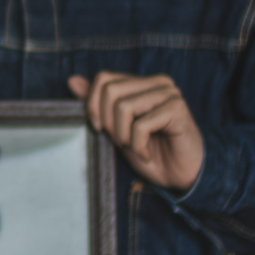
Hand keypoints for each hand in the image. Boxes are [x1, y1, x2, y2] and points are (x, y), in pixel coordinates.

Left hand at [69, 71, 204, 191]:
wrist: (181, 176)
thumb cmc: (151, 152)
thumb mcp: (116, 129)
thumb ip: (97, 105)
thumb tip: (72, 80)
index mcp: (141, 83)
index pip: (103, 78)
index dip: (93, 105)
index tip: (99, 129)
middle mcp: (156, 82)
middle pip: (110, 90)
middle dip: (108, 123)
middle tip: (121, 142)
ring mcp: (169, 93)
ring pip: (124, 106)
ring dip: (123, 136)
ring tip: (136, 147)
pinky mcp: (177, 109)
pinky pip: (141, 125)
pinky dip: (139, 146)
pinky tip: (148, 153)